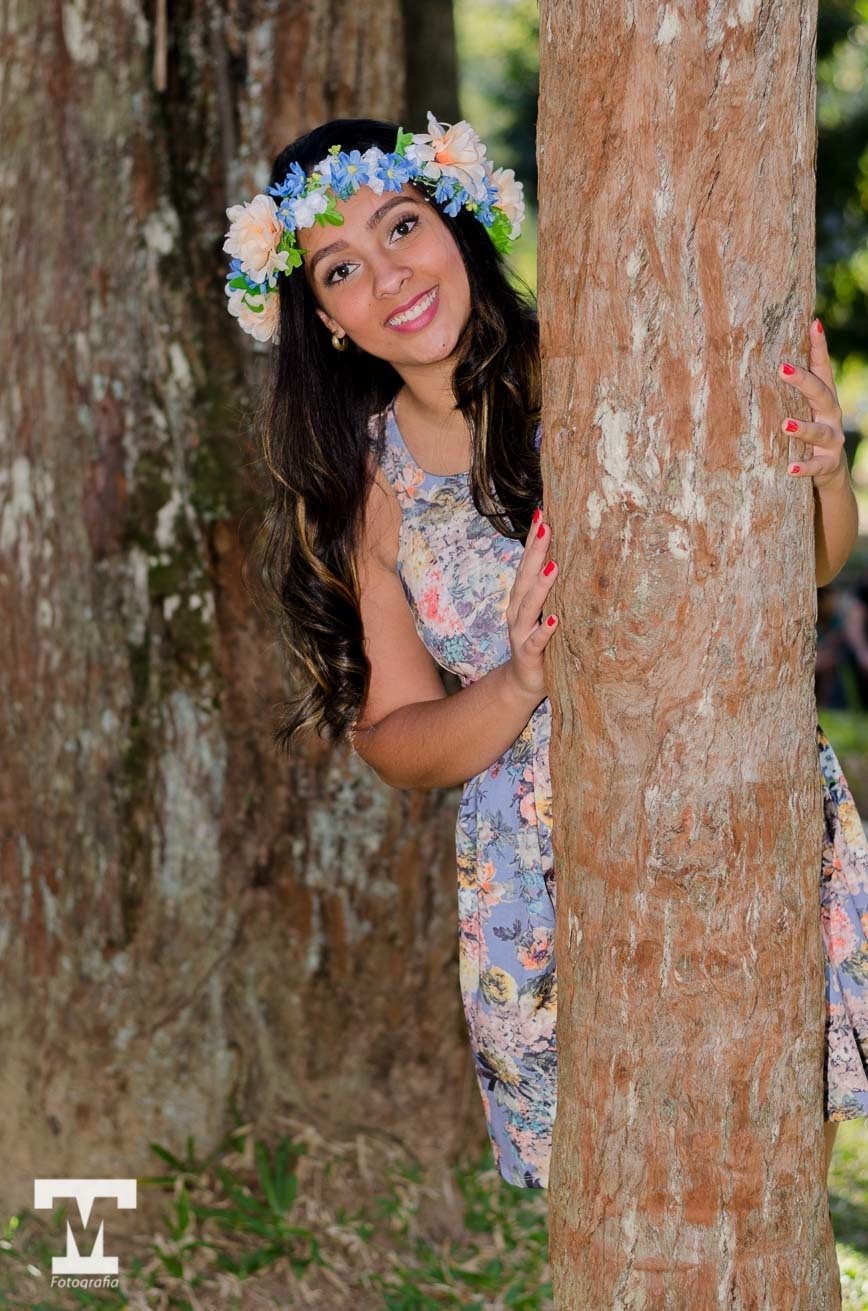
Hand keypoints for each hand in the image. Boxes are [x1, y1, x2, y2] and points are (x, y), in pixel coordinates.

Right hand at [505, 508, 558, 700]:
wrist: (523, 682)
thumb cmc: (540, 641)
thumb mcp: (545, 610)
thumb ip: (553, 588)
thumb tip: (574, 556)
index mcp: (522, 597)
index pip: (527, 563)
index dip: (533, 539)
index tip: (542, 512)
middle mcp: (517, 610)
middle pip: (525, 576)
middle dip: (536, 551)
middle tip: (547, 526)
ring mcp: (520, 632)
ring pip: (529, 605)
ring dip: (541, 585)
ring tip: (554, 565)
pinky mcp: (529, 654)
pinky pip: (537, 640)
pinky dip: (545, 629)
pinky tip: (555, 618)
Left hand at [780, 319, 846, 490]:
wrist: (828, 474)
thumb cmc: (806, 435)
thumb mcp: (800, 410)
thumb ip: (787, 392)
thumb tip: (757, 361)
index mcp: (823, 398)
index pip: (822, 368)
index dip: (819, 346)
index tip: (814, 324)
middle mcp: (831, 415)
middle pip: (820, 393)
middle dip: (802, 381)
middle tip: (781, 368)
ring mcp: (832, 440)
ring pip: (819, 432)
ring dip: (803, 428)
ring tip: (785, 425)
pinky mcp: (828, 464)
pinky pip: (816, 466)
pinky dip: (804, 467)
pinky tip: (790, 468)